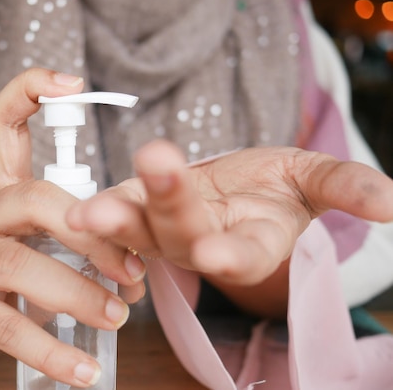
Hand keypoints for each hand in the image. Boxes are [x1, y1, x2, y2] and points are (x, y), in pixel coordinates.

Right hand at [0, 69, 145, 384]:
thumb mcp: (32, 245)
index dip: (30, 92)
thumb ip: (75, 240)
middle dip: (90, 231)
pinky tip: (84, 371)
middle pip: (31, 197)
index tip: (71, 84)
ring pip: (18, 263)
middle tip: (132, 270)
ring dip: (78, 293)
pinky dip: (51, 350)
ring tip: (117, 316)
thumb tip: (138, 260)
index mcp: (0, 191)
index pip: (3, 123)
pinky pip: (6, 325)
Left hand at [67, 140, 392, 315]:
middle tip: (157, 164)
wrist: (234, 191)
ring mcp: (164, 229)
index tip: (217, 254)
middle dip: (170, 202)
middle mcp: (204, 243)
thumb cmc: (275, 189)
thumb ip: (346, 187)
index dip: (232, 254)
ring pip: (139, 226)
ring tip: (86, 213)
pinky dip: (97, 209)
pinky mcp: (135, 208)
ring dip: (115, 218)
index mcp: (253, 243)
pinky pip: (114, 208)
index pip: (244, 254)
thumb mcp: (313, 180)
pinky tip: (72, 209)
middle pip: (184, 230)